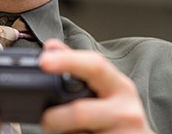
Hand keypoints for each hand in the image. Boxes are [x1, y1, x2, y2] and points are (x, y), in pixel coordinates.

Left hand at [39, 39, 154, 132]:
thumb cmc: (118, 113)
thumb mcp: (104, 87)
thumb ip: (76, 65)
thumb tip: (51, 47)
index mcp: (121, 86)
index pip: (94, 66)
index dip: (67, 61)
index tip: (43, 61)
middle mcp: (127, 111)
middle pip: (81, 111)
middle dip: (55, 117)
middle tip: (45, 119)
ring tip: (63, 131)